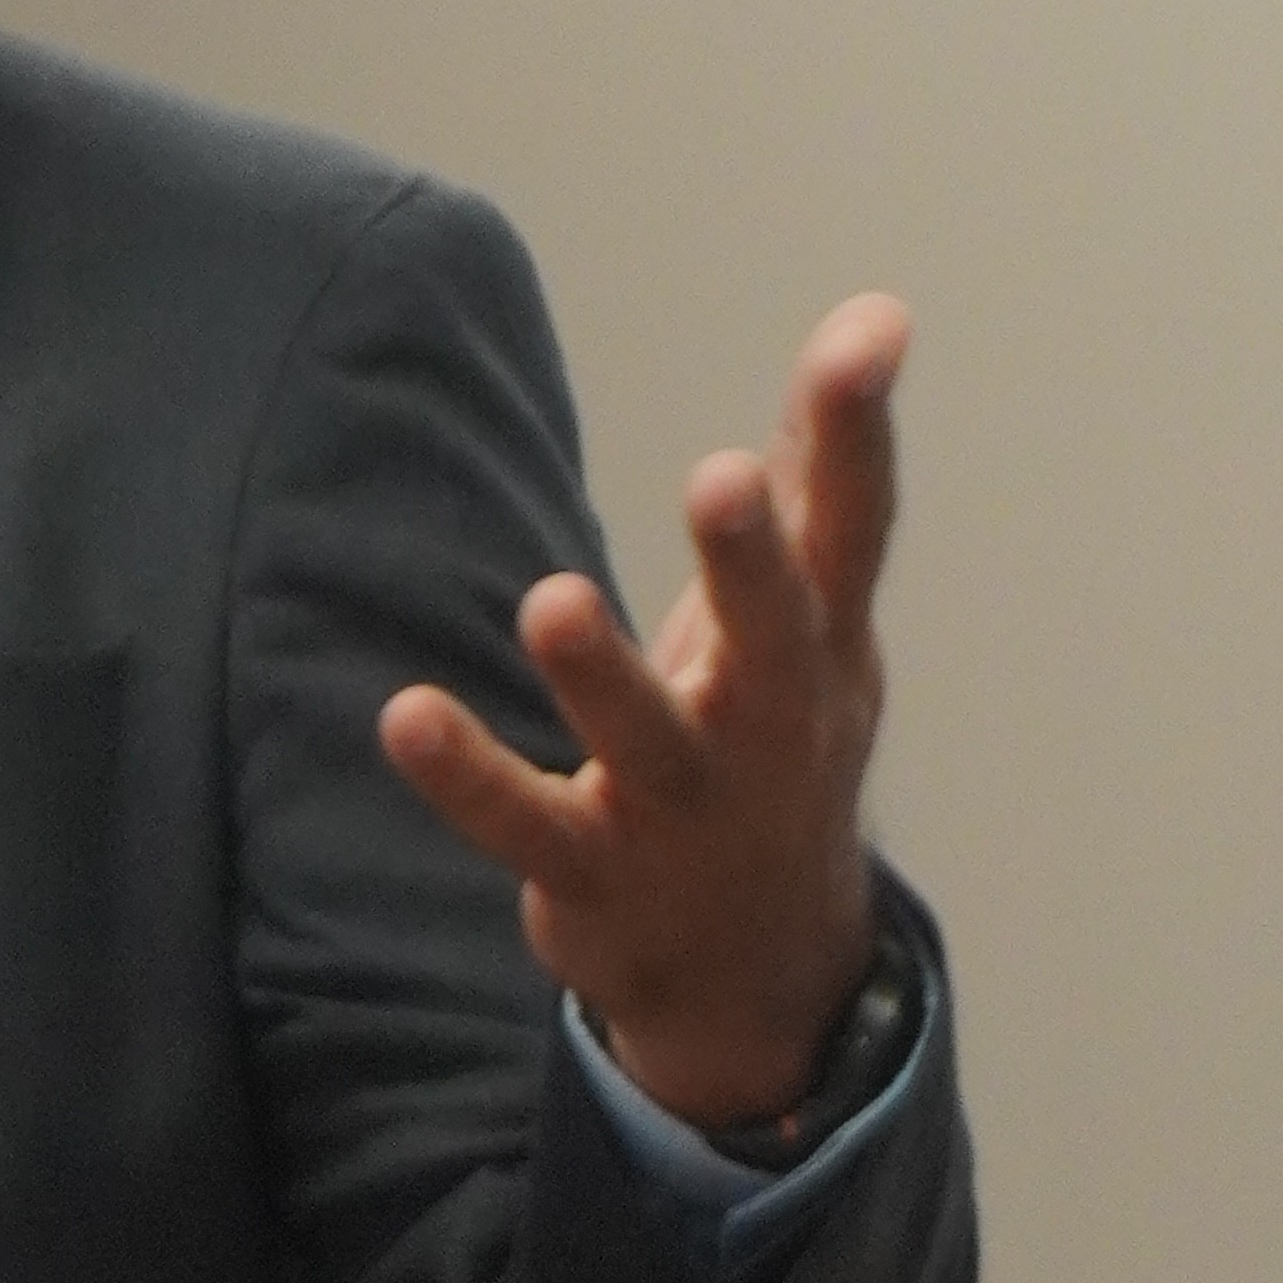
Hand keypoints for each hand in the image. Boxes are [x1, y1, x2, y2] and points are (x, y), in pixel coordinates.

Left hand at [378, 295, 906, 1134]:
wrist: (759, 972)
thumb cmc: (771, 743)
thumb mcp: (811, 620)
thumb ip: (815, 473)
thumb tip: (876, 310)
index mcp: (820, 652)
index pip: (851, 532)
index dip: (856, 435)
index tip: (866, 336)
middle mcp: (766, 729)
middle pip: (773, 641)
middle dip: (751, 564)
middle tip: (723, 476)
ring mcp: (681, 810)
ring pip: (646, 740)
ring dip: (603, 675)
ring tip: (554, 600)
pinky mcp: (591, 874)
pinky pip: (522, 823)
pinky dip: (467, 775)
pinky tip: (406, 713)